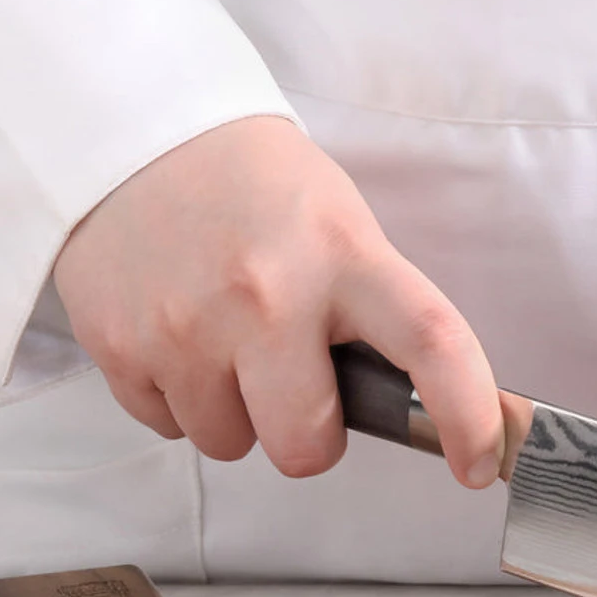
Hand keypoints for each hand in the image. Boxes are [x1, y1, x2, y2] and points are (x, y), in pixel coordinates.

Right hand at [54, 116, 503, 485]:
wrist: (133, 132)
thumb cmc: (257, 191)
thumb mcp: (342, 228)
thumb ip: (381, 316)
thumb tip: (441, 410)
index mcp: (345, 257)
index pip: (433, 344)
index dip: (468, 416)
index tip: (480, 463)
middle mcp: (266, 295)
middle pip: (307, 446)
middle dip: (310, 436)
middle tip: (299, 384)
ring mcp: (185, 325)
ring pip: (231, 443)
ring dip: (238, 413)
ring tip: (227, 341)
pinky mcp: (117, 346)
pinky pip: (170, 426)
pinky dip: (182, 397)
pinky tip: (181, 333)